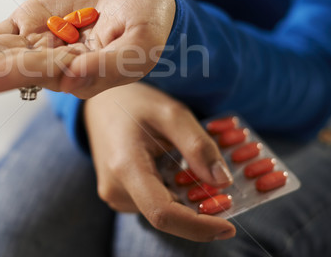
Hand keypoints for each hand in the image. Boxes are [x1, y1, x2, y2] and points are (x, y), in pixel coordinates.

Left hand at [0, 0, 174, 98]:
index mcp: (78, 72)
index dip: (4, 77)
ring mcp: (39, 42)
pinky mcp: (32, 22)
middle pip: (9, 67)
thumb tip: (71, 82)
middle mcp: (53, 62)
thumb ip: (111, 66)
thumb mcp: (142, 44)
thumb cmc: (149, 24)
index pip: (37, 74)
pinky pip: (0, 34)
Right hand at [84, 82, 235, 241]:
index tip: (229, 228)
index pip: (163, 213)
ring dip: (187, 201)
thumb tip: (223, 182)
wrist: (101, 103)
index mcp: (126, 166)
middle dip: (199, 211)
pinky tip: (178, 171)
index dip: (198, 226)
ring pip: (161, 211)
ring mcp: (114, 195)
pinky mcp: (118, 195)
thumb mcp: (171, 113)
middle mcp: (115, 188)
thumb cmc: (135, 103)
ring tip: (196, 170)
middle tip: (224, 192)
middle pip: (166, 215)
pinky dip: (174, 195)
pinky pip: (153, 204)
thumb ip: (198, 146)